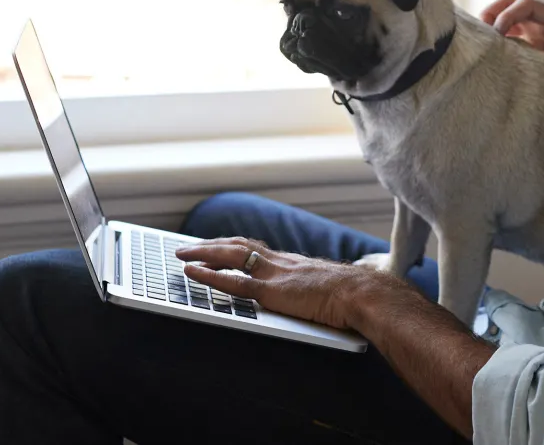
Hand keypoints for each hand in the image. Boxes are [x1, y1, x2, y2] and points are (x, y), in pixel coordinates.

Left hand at [174, 237, 390, 330]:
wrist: (359, 293)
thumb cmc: (351, 295)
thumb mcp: (328, 287)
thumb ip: (316, 288)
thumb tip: (321, 298)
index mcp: (292, 263)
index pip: (256, 248)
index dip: (234, 246)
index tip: (218, 246)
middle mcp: (280, 262)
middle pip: (238, 245)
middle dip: (212, 245)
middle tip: (189, 247)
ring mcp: (274, 274)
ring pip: (231, 256)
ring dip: (204, 253)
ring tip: (183, 254)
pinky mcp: (271, 291)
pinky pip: (233, 281)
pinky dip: (209, 275)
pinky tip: (192, 272)